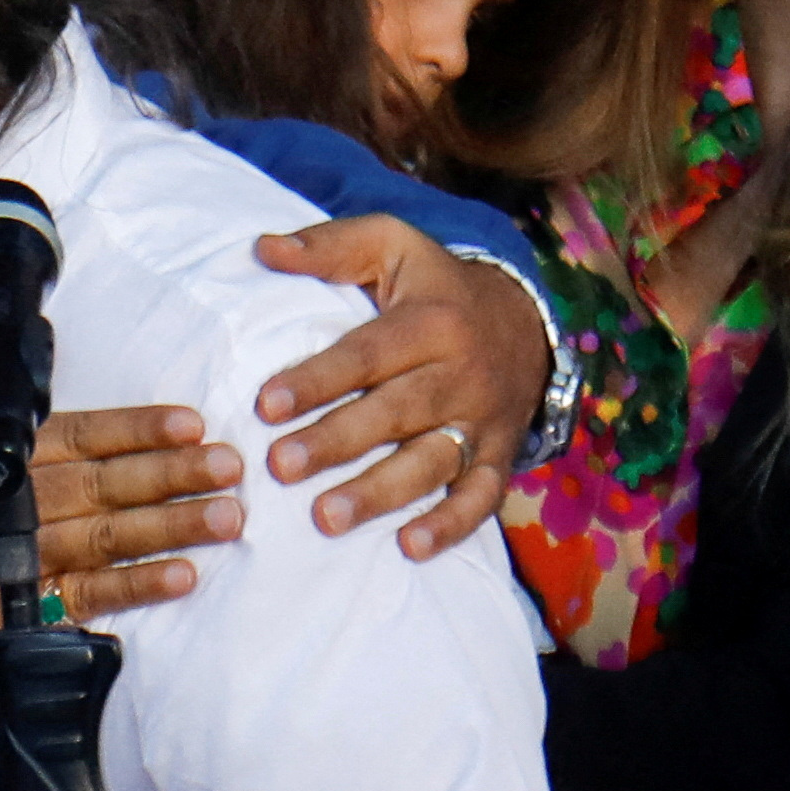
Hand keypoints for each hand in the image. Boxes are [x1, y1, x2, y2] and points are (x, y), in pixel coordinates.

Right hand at [0, 395, 242, 688]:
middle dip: (173, 471)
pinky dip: (134, 588)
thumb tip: (19, 400)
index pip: (76, 434)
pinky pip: (84, 600)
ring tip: (225, 515)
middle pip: (103, 483)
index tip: (190, 422)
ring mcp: (5, 564)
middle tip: (231, 464)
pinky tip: (179, 577)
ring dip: (172, 526)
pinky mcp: (7, 615)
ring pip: (105, 539)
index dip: (138, 428)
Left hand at [254, 216, 548, 560]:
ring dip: (378, 494)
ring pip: (430, 462)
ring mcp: (481, 422)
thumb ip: (328, 246)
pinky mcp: (498, 457)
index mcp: (430, 322)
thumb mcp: (390, 243)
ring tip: (326, 518)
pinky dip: (450, 526)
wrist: (525, 320)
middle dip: (336, 442)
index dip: (317, 379)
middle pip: (394, 413)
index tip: (265, 404)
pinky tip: (409, 547)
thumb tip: (263, 248)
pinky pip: (480, 499)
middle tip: (280, 466)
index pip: (366, 354)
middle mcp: (460, 375)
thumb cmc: (435, 285)